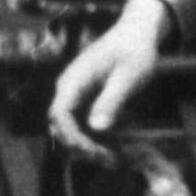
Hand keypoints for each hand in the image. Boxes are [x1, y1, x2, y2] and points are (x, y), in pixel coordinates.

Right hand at [49, 0, 171, 159]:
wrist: (136, 34)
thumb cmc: (134, 51)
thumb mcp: (129, 75)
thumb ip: (112, 100)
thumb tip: (96, 128)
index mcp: (74, 80)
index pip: (59, 114)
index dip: (72, 136)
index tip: (93, 151)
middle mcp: (68, 90)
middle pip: (62, 126)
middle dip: (82, 147)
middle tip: (110, 160)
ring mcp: (76, 97)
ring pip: (72, 130)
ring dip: (90, 147)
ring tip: (116, 161)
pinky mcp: (85, 102)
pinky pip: (84, 126)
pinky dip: (98, 139)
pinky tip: (118, 150)